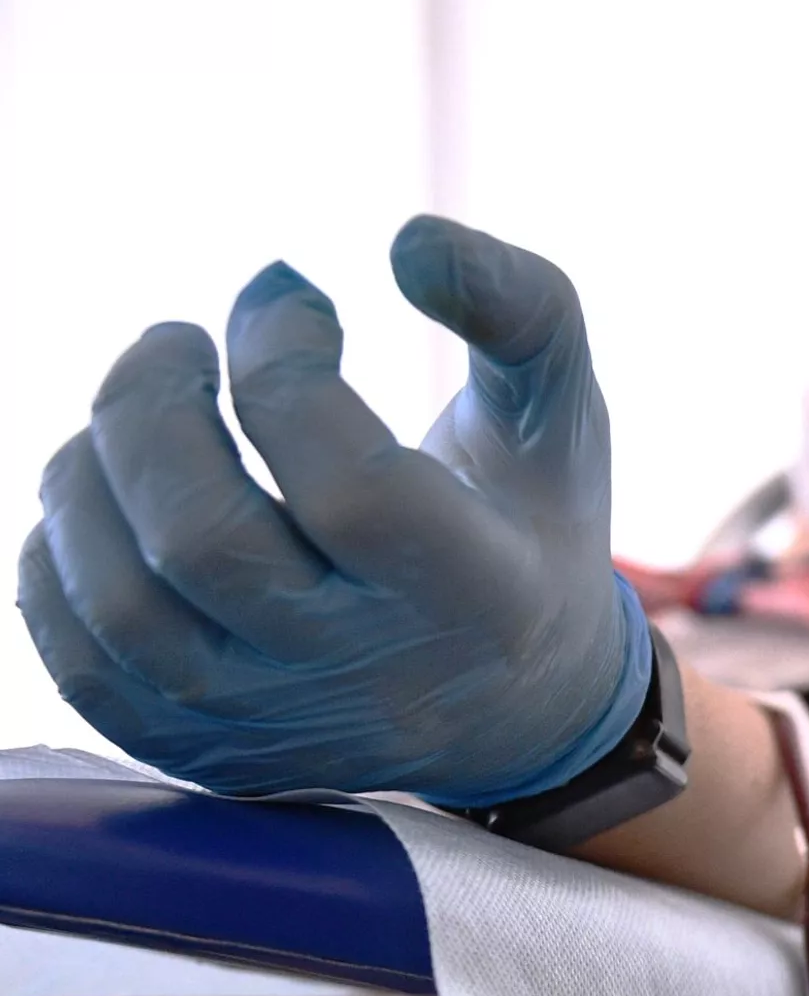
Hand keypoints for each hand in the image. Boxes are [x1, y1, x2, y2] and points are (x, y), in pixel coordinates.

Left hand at [17, 217, 649, 805]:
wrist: (523, 710)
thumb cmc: (532, 530)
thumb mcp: (564, 417)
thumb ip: (523, 308)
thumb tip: (407, 242)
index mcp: (477, 595)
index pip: (349, 486)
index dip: (281, 355)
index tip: (289, 300)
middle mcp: (374, 678)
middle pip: (202, 542)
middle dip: (149, 402)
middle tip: (176, 344)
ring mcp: (283, 726)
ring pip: (123, 607)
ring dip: (89, 474)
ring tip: (136, 421)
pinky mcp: (214, 754)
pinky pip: (84, 669)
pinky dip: (57, 566)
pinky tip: (109, 504)